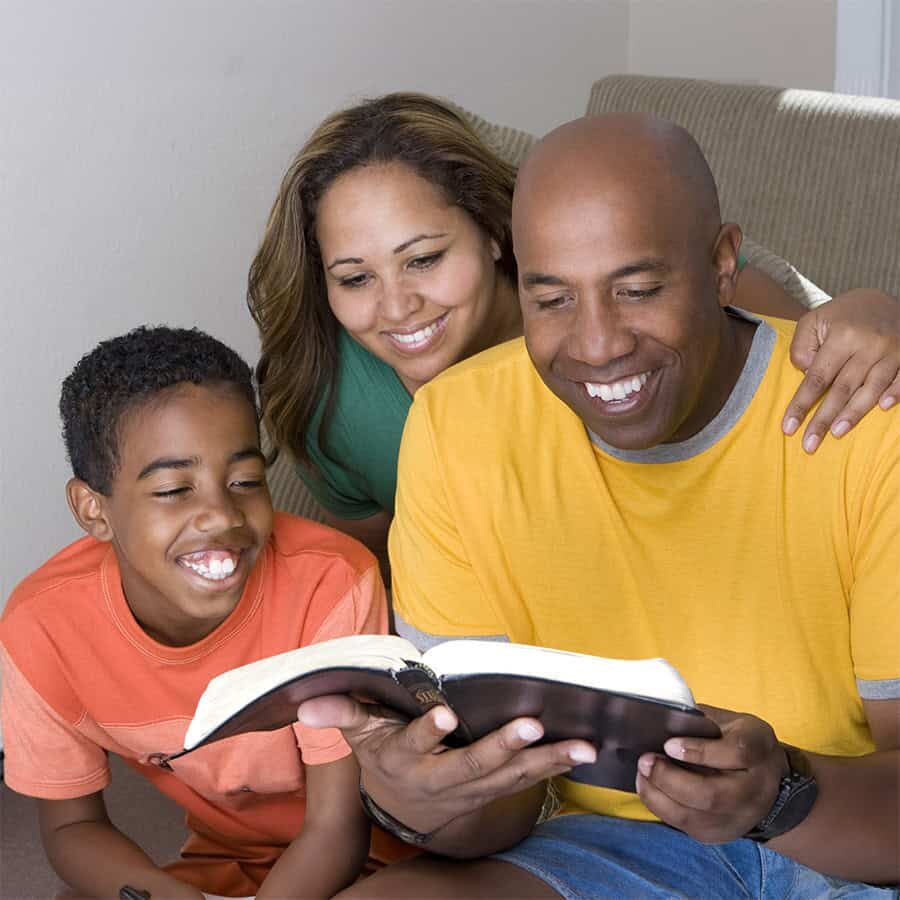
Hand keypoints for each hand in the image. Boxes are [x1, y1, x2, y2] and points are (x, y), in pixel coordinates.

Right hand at [297, 695, 595, 834]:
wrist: (407, 806)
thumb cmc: (387, 753)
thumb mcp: (361, 734)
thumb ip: (344, 713)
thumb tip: (306, 702)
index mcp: (408, 758)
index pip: (415, 743)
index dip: (429, 732)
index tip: (445, 715)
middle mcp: (442, 777)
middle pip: (474, 764)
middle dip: (503, 746)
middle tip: (531, 726)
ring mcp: (474, 788)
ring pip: (511, 776)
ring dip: (547, 761)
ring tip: (581, 745)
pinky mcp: (495, 790)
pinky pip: (527, 781)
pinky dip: (555, 767)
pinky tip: (582, 752)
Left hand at [635, 705, 786, 843]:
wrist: (769, 785)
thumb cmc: (741, 744)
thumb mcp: (732, 722)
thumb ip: (702, 720)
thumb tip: (665, 720)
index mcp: (759, 751)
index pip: (736, 753)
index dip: (700, 750)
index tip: (669, 744)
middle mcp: (755, 790)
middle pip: (711, 795)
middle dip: (670, 779)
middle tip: (646, 761)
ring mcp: (739, 818)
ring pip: (695, 816)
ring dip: (659, 795)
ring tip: (642, 774)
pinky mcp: (721, 833)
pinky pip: (685, 826)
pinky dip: (661, 807)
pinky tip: (649, 788)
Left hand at [784, 289, 899, 451]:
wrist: (886, 299)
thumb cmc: (843, 315)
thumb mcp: (815, 319)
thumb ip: (802, 346)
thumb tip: (806, 375)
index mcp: (842, 336)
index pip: (817, 378)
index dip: (802, 404)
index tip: (788, 428)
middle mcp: (869, 344)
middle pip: (842, 389)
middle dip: (823, 419)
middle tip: (809, 445)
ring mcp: (892, 351)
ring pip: (871, 389)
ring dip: (853, 414)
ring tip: (835, 434)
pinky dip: (895, 394)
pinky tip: (883, 409)